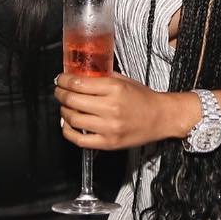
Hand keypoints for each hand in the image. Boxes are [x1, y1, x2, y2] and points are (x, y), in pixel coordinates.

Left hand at [55, 71, 187, 149]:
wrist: (161, 118)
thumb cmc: (144, 99)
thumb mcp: (124, 81)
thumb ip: (102, 78)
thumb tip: (80, 75)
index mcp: (114, 89)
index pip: (79, 83)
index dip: (64, 80)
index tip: (60, 79)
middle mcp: (110, 108)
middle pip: (72, 100)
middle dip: (60, 94)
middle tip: (59, 91)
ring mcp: (108, 128)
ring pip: (73, 119)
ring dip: (63, 111)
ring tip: (65, 107)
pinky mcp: (108, 143)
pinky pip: (80, 140)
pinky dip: (68, 131)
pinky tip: (68, 124)